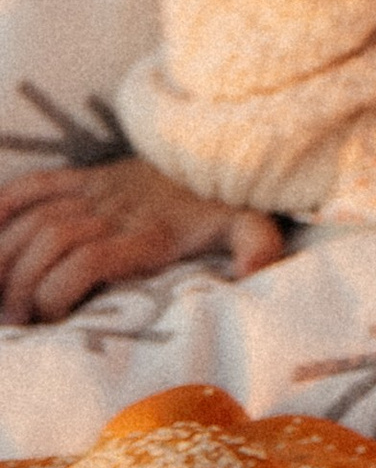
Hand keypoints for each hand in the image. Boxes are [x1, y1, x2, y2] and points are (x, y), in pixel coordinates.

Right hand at [0, 155, 284, 322]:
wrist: (215, 144)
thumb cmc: (225, 199)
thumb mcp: (251, 221)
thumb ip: (258, 244)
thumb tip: (259, 269)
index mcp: (153, 231)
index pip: (93, 258)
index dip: (61, 289)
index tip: (47, 322)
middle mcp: (119, 210)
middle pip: (54, 243)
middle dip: (25, 284)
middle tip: (13, 323)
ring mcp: (98, 189)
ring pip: (39, 219)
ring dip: (8, 256)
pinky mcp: (85, 175)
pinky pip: (37, 184)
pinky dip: (6, 205)